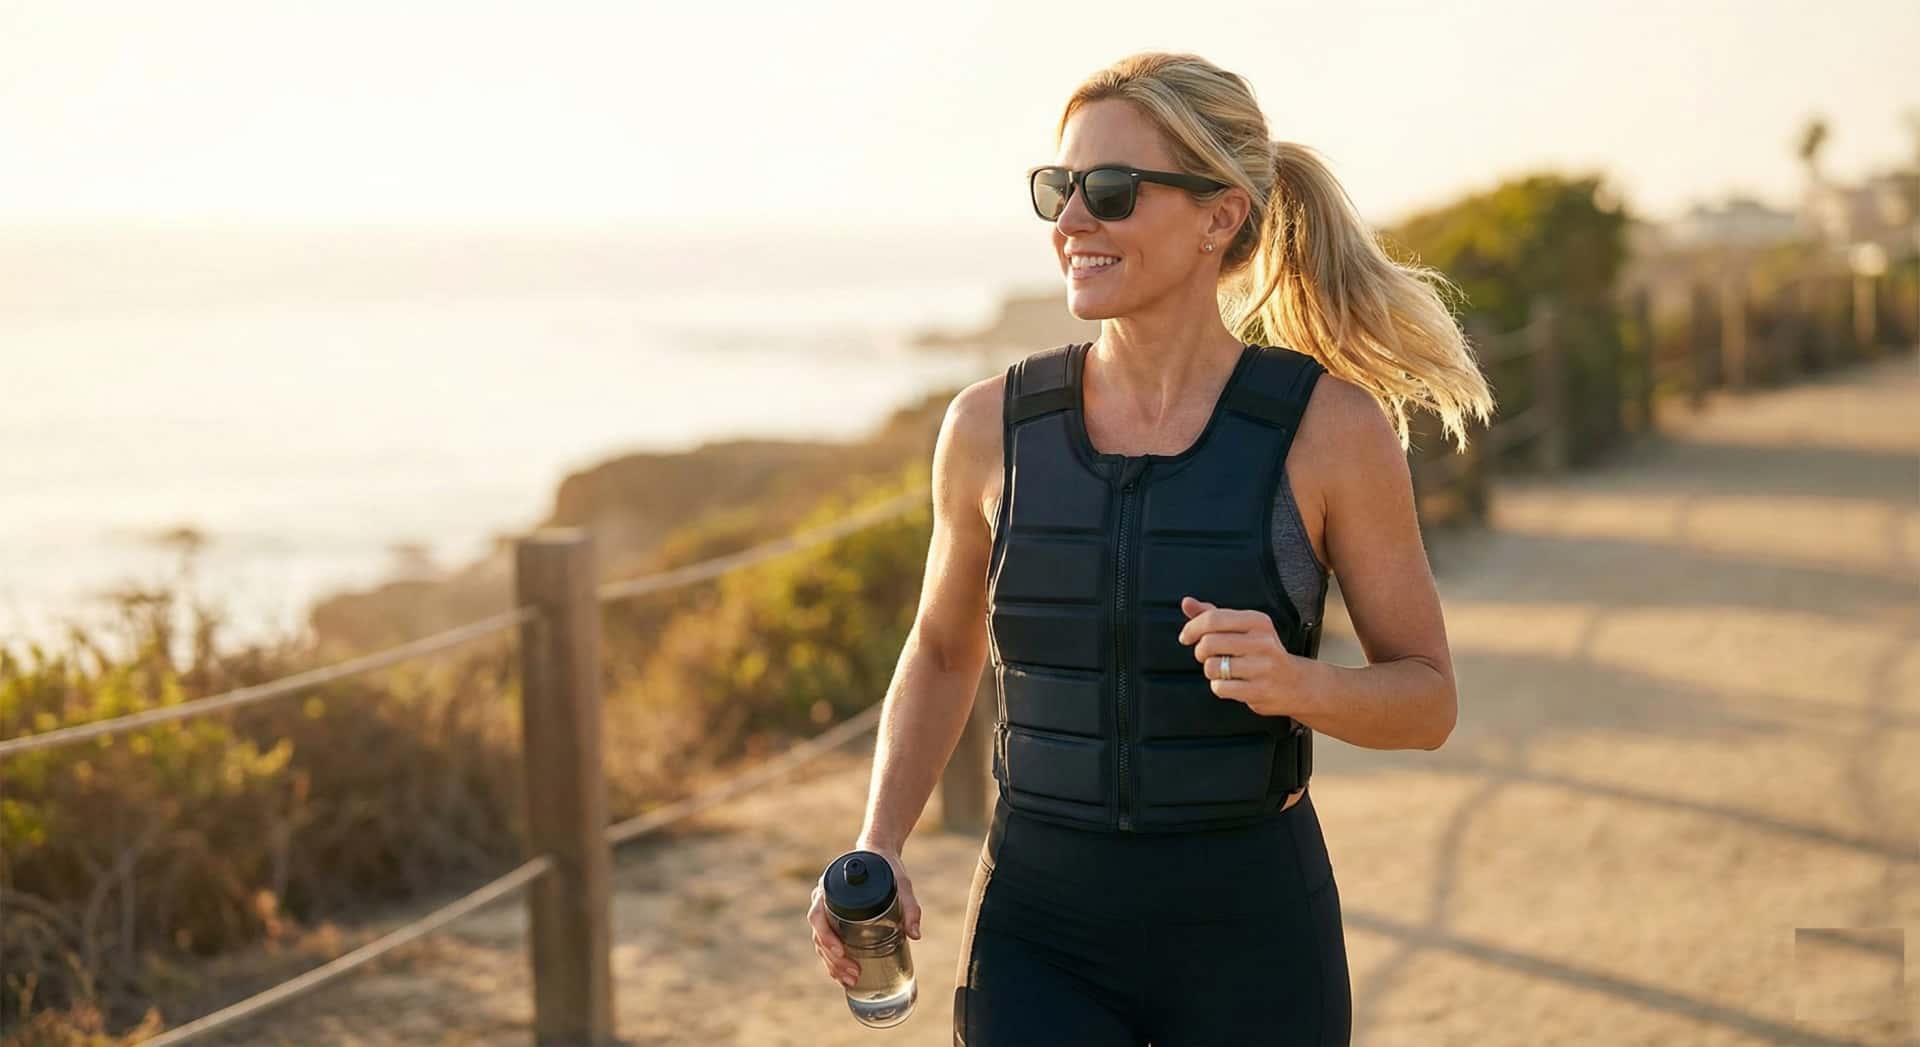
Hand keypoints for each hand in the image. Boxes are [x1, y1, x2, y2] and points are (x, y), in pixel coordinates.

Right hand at [807, 844, 920, 988]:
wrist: (879, 854)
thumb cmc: (888, 867)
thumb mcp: (901, 883)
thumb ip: (909, 906)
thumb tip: (915, 935)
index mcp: (831, 887)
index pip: (817, 914)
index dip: (826, 936)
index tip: (841, 951)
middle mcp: (823, 900)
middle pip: (819, 935)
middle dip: (834, 960)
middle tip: (853, 974)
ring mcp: (826, 911)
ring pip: (821, 944)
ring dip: (833, 965)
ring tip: (851, 980)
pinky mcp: (834, 920)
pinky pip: (827, 944)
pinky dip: (833, 962)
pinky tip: (843, 976)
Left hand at [1176, 595, 1308, 717]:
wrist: (1296, 683)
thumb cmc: (1263, 653)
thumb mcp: (1243, 628)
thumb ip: (1213, 615)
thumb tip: (1187, 602)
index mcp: (1258, 621)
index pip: (1213, 618)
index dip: (1192, 628)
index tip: (1186, 637)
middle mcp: (1262, 642)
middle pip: (1209, 643)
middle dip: (1200, 652)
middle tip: (1209, 656)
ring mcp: (1262, 667)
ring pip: (1212, 667)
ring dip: (1210, 671)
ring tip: (1224, 671)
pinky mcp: (1259, 690)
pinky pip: (1220, 688)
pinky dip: (1219, 687)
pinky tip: (1232, 684)